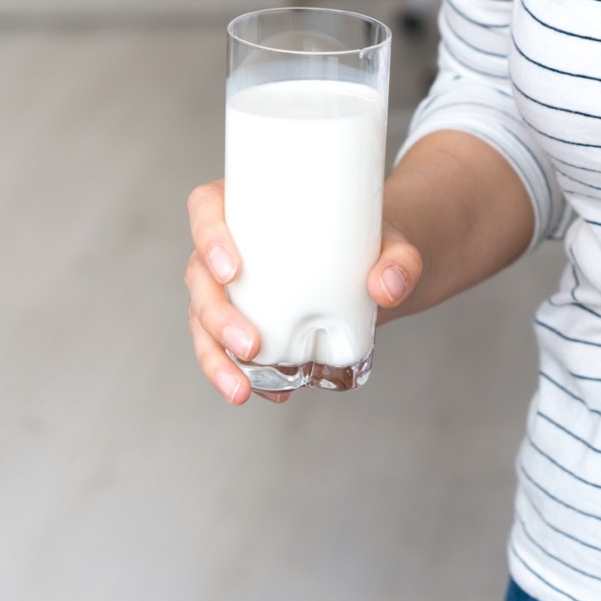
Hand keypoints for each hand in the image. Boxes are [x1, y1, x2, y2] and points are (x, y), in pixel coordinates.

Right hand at [185, 180, 422, 404]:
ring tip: (241, 390)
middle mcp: (230, 248)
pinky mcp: (244, 323)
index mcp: (248, 207)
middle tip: (251, 344)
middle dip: (216, 316)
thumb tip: (387, 286)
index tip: (232, 269)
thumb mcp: (393, 244)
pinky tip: (271, 393)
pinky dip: (241, 375)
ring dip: (215, 358)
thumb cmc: (370, 242)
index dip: (208, 236)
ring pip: (203, 322)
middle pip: (200, 277)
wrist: (374, 272)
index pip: (207, 208)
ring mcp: (232, 290)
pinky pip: (226, 350)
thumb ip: (400, 260)